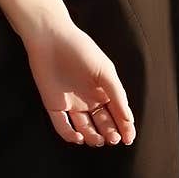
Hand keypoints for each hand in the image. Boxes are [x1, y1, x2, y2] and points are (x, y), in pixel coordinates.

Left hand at [23, 17, 135, 146]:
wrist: (49, 37)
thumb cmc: (80, 49)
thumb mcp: (105, 70)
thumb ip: (117, 94)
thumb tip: (129, 119)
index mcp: (103, 90)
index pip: (117, 114)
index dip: (124, 128)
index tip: (129, 139)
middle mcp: (88, 99)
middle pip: (102, 123)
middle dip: (110, 134)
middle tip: (113, 139)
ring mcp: (71, 103)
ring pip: (84, 128)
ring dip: (93, 137)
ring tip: (99, 139)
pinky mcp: (54, 104)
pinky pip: (62, 125)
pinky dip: (70, 135)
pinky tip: (79, 137)